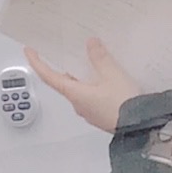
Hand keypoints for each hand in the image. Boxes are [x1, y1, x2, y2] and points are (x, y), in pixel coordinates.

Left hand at [26, 39, 140, 133]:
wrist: (142, 128)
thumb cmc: (125, 105)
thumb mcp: (113, 75)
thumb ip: (100, 58)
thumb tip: (90, 44)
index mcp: (75, 94)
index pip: (48, 76)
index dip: (37, 62)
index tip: (29, 52)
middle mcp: (78, 104)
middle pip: (65, 82)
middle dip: (64, 67)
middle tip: (65, 52)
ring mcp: (89, 111)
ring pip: (80, 90)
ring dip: (82, 76)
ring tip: (90, 61)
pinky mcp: (100, 114)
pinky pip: (91, 97)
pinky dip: (93, 85)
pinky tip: (105, 79)